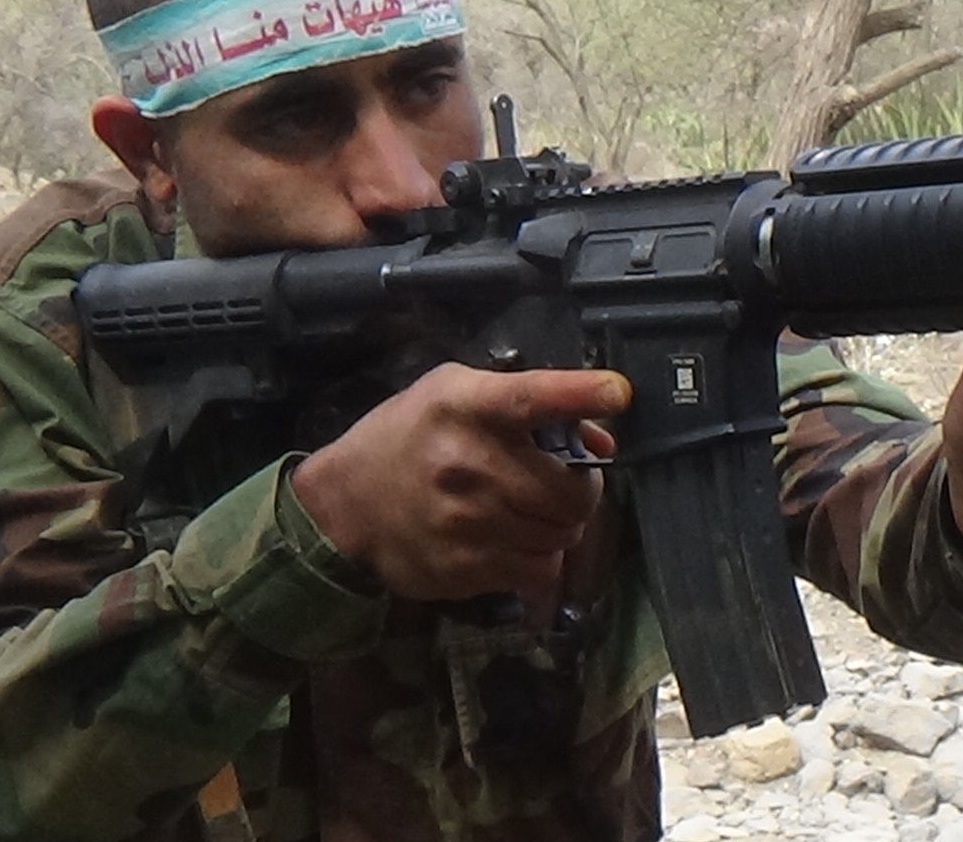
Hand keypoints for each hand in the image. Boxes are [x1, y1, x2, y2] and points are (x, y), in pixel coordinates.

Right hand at [290, 362, 629, 604]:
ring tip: (533, 511)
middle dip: (583, 490)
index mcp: (468, 408)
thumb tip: (602, 441)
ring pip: (562, 534)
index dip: (581, 393)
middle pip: (573, 490)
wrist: (343, 506)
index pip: (534, 396)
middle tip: (564, 483)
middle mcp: (470, 464)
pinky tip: (516, 541)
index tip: (619, 393)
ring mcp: (468, 522)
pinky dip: (540, 558)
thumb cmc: (408, 438)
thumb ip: (529, 407)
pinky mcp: (466, 568)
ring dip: (561, 525)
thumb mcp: (455, 396)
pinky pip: (538, 569)